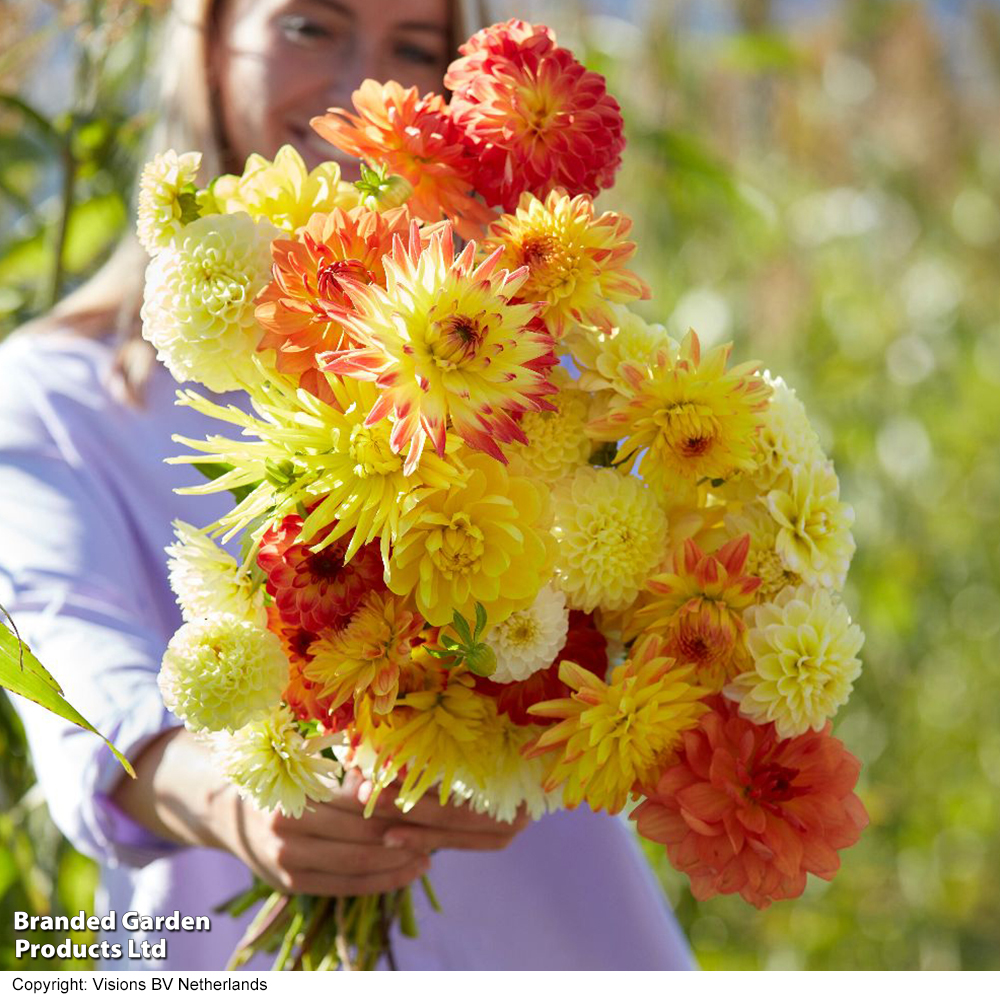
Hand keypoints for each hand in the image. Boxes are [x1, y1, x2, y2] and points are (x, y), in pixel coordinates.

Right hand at [113, 729, 530, 897]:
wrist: (211, 793)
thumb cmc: (271, 748)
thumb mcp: (301, 730)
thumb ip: (346, 734)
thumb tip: (411, 714)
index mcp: (295, 775)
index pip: (371, 791)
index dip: (416, 794)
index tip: (458, 791)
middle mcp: (290, 820)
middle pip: (374, 827)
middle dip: (426, 826)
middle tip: (471, 821)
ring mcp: (288, 857)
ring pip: (365, 860)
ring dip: (411, 854)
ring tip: (445, 843)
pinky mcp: (289, 880)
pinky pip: (346, 884)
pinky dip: (385, 879)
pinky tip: (416, 865)